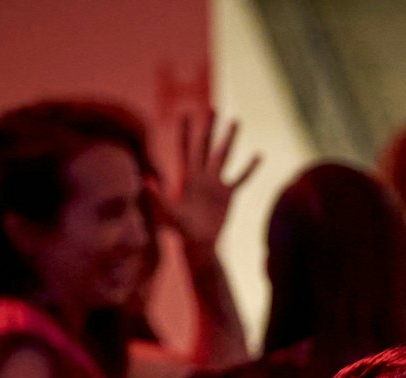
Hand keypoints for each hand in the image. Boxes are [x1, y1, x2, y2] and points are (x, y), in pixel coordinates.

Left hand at [151, 112, 258, 249]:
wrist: (200, 243)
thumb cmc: (182, 230)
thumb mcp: (169, 211)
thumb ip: (160, 195)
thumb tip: (147, 180)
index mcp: (186, 177)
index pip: (184, 148)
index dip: (184, 131)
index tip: (184, 113)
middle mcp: (201, 175)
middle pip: (205, 145)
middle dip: (208, 126)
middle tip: (212, 107)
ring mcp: (216, 183)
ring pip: (224, 156)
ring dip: (230, 139)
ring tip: (236, 121)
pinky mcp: (228, 194)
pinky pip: (241, 178)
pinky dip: (250, 168)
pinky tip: (258, 155)